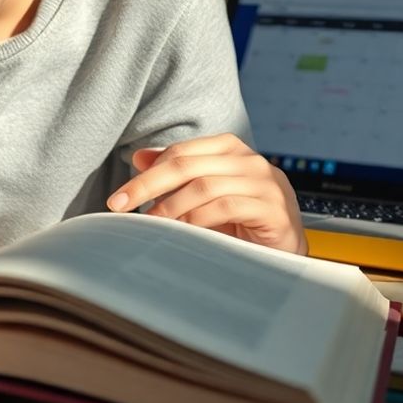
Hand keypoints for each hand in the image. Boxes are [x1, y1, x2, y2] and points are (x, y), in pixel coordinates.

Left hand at [105, 133, 305, 254]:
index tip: (118, 198)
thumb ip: (177, 175)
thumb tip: (138, 157)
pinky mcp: (274, 208)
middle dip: (148, 185)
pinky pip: (226, 207)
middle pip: (187, 166)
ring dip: (171, 207)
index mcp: (231, 149)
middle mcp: (250, 161)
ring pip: (204, 186)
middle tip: (120, 206)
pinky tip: (182, 231)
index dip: (146, 173)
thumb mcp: (204, 195)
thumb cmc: (241, 223)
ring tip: (152, 224)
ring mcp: (265, 183)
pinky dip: (197, 220)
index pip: (180, 153)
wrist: (284, 253)